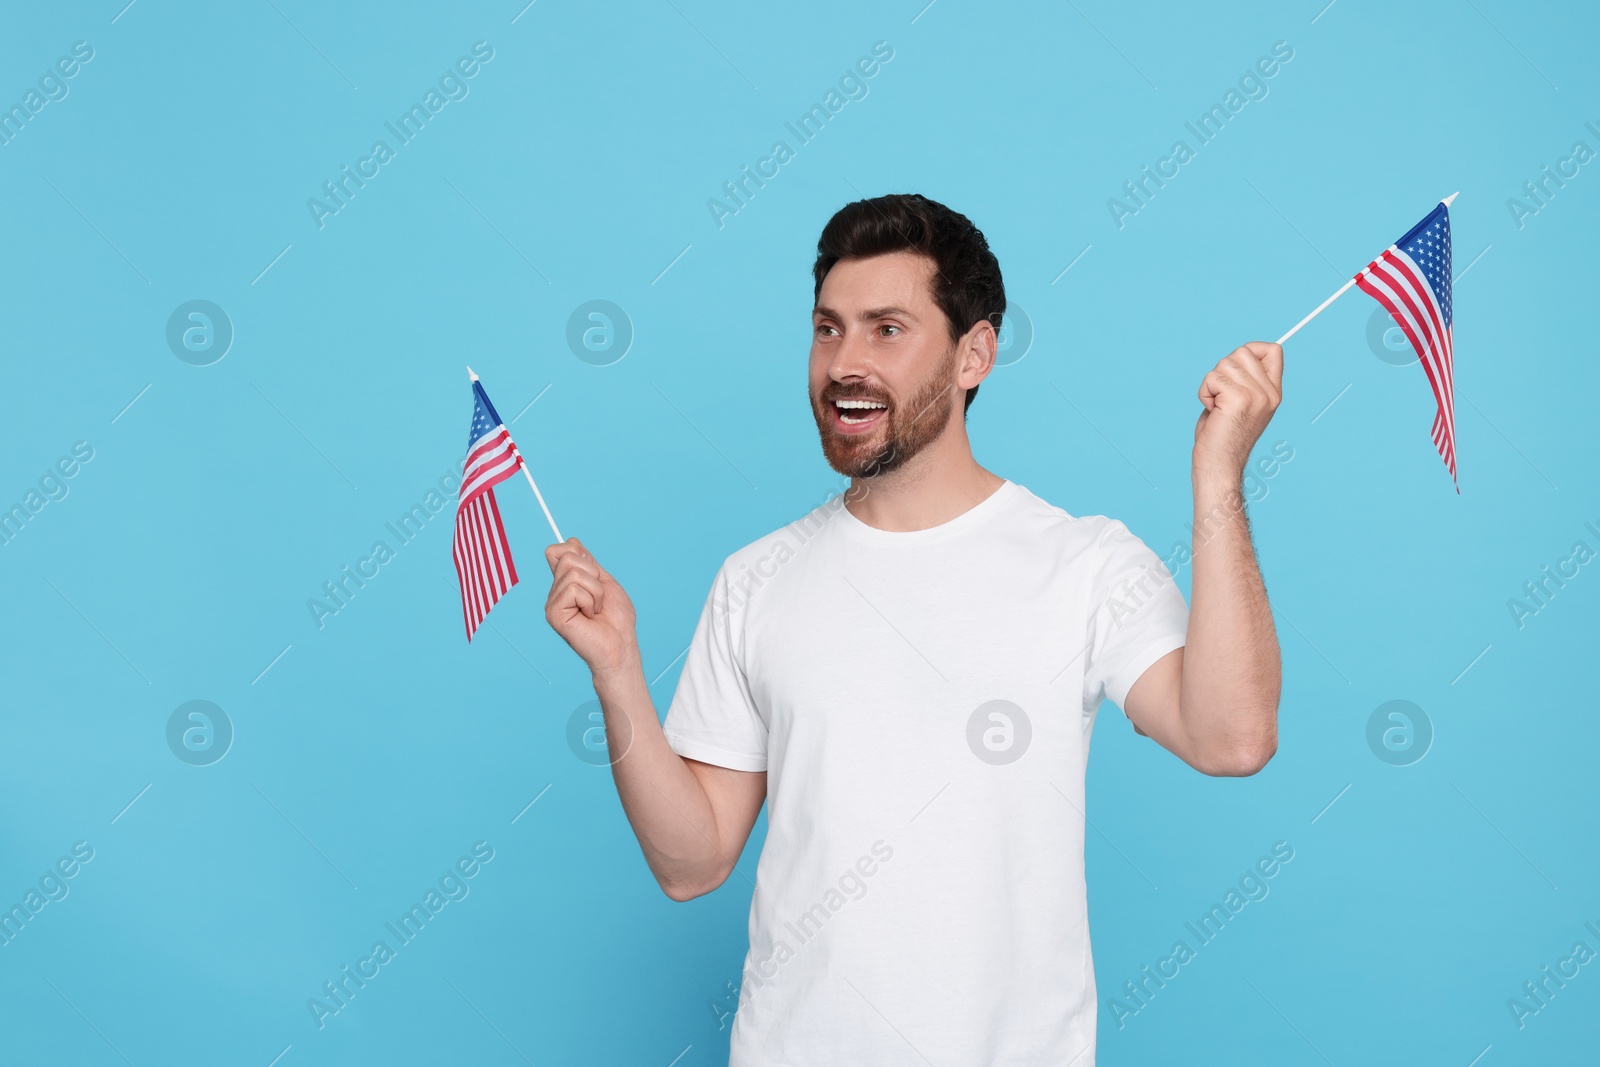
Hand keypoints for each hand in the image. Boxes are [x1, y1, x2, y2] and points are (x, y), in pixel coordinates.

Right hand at [544, 537, 638, 676]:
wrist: (620, 646)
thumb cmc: (617, 620)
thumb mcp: (605, 582)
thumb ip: (588, 563)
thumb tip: (570, 542)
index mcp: (566, 583)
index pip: (560, 550)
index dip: (581, 555)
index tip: (596, 575)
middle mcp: (555, 591)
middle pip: (567, 556)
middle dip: (593, 574)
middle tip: (598, 599)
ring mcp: (552, 602)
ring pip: (574, 572)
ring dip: (595, 591)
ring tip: (596, 610)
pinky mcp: (553, 613)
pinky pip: (573, 589)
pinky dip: (590, 601)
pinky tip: (589, 617)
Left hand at [1194, 342, 1282, 479]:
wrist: (1220, 465)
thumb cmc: (1222, 435)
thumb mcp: (1241, 402)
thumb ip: (1244, 379)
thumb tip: (1239, 354)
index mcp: (1274, 392)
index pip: (1273, 350)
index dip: (1250, 350)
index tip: (1234, 371)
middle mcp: (1269, 393)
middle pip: (1242, 352)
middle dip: (1223, 370)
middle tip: (1221, 396)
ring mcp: (1256, 395)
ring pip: (1225, 364)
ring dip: (1211, 383)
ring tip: (1216, 405)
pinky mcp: (1239, 399)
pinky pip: (1212, 378)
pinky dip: (1204, 393)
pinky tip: (1211, 410)